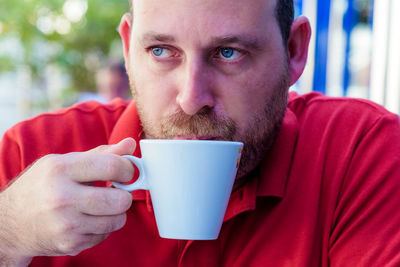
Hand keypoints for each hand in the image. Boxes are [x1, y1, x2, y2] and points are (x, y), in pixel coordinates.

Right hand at [0, 138, 135, 262]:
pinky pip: (105, 234)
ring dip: (115, 212)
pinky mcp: (70, 244)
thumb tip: (130, 145)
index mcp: (61, 169)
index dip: (128, 169)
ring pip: (117, 220)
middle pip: (120, 199)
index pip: (112, 166)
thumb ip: (101, 154)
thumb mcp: (64, 162)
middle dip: (125, 194)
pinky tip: (88, 219)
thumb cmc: (42, 186)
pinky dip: (102, 227)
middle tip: (116, 191)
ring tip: (100, 205)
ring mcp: (66, 224)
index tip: (127, 172)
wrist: (11, 223)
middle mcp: (62, 198)